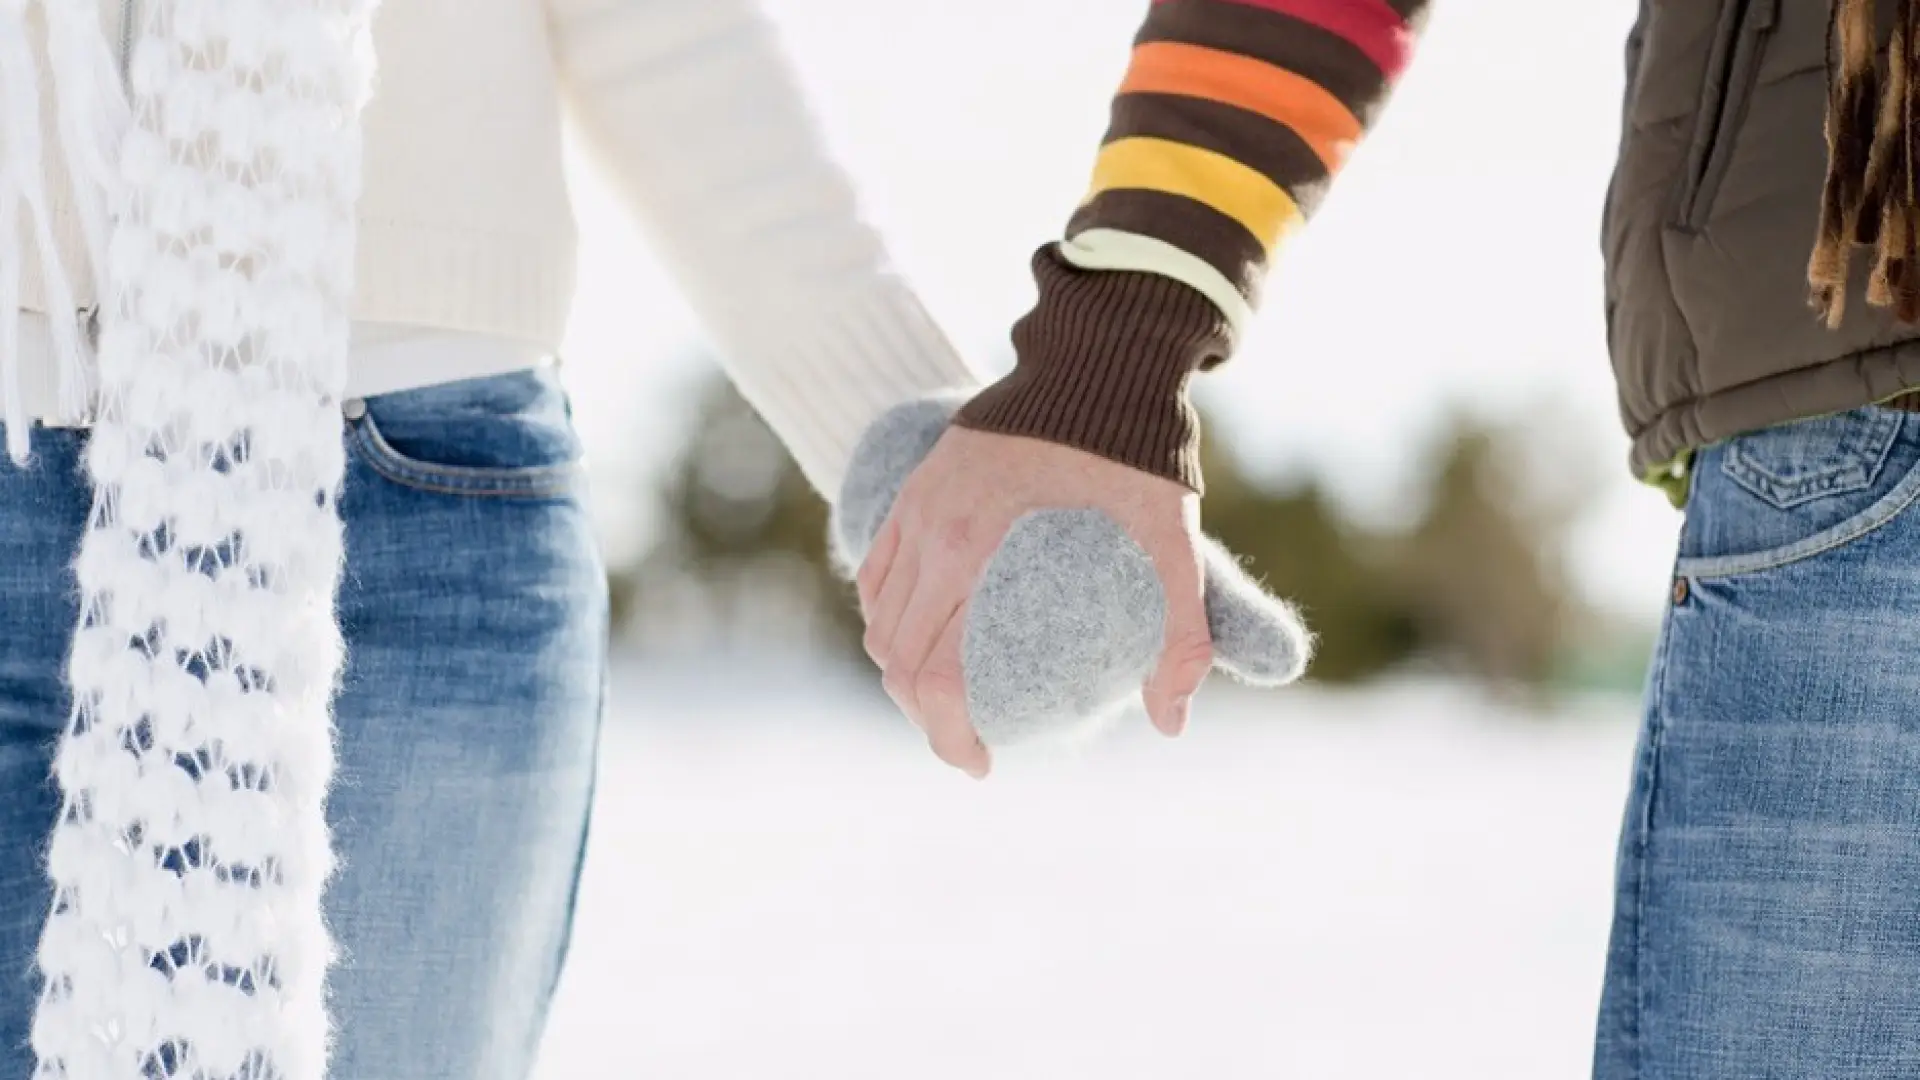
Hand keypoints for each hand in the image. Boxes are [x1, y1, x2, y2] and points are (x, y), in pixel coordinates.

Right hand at [856, 426, 1211, 778]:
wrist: (1102, 358)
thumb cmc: (1139, 451)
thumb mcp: (1174, 546)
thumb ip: (1182, 635)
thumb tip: (1170, 723)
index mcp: (976, 555)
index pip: (931, 676)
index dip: (947, 737)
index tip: (982, 763)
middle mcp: (930, 534)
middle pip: (893, 659)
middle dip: (922, 716)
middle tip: (970, 737)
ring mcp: (915, 507)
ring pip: (878, 618)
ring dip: (902, 670)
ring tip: (949, 694)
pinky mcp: (916, 486)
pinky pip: (879, 570)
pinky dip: (889, 617)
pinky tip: (926, 633)